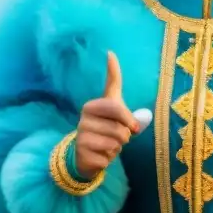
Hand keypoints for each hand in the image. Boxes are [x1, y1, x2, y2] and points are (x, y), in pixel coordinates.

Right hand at [74, 52, 140, 179]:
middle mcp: (84, 119)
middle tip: (120, 137)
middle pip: (120, 129)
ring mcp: (81, 136)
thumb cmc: (105, 128)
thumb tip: (110, 53)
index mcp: (92, 106)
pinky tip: (100, 155)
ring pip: (116, 144)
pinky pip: (108, 158)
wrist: (86, 154)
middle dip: (125, 136)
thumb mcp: (112, 107)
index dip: (128, 116)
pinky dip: (109, 159)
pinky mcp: (82, 154)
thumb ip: (115, 84)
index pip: (114, 106)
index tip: (132, 118)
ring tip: (108, 145)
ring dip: (117, 148)